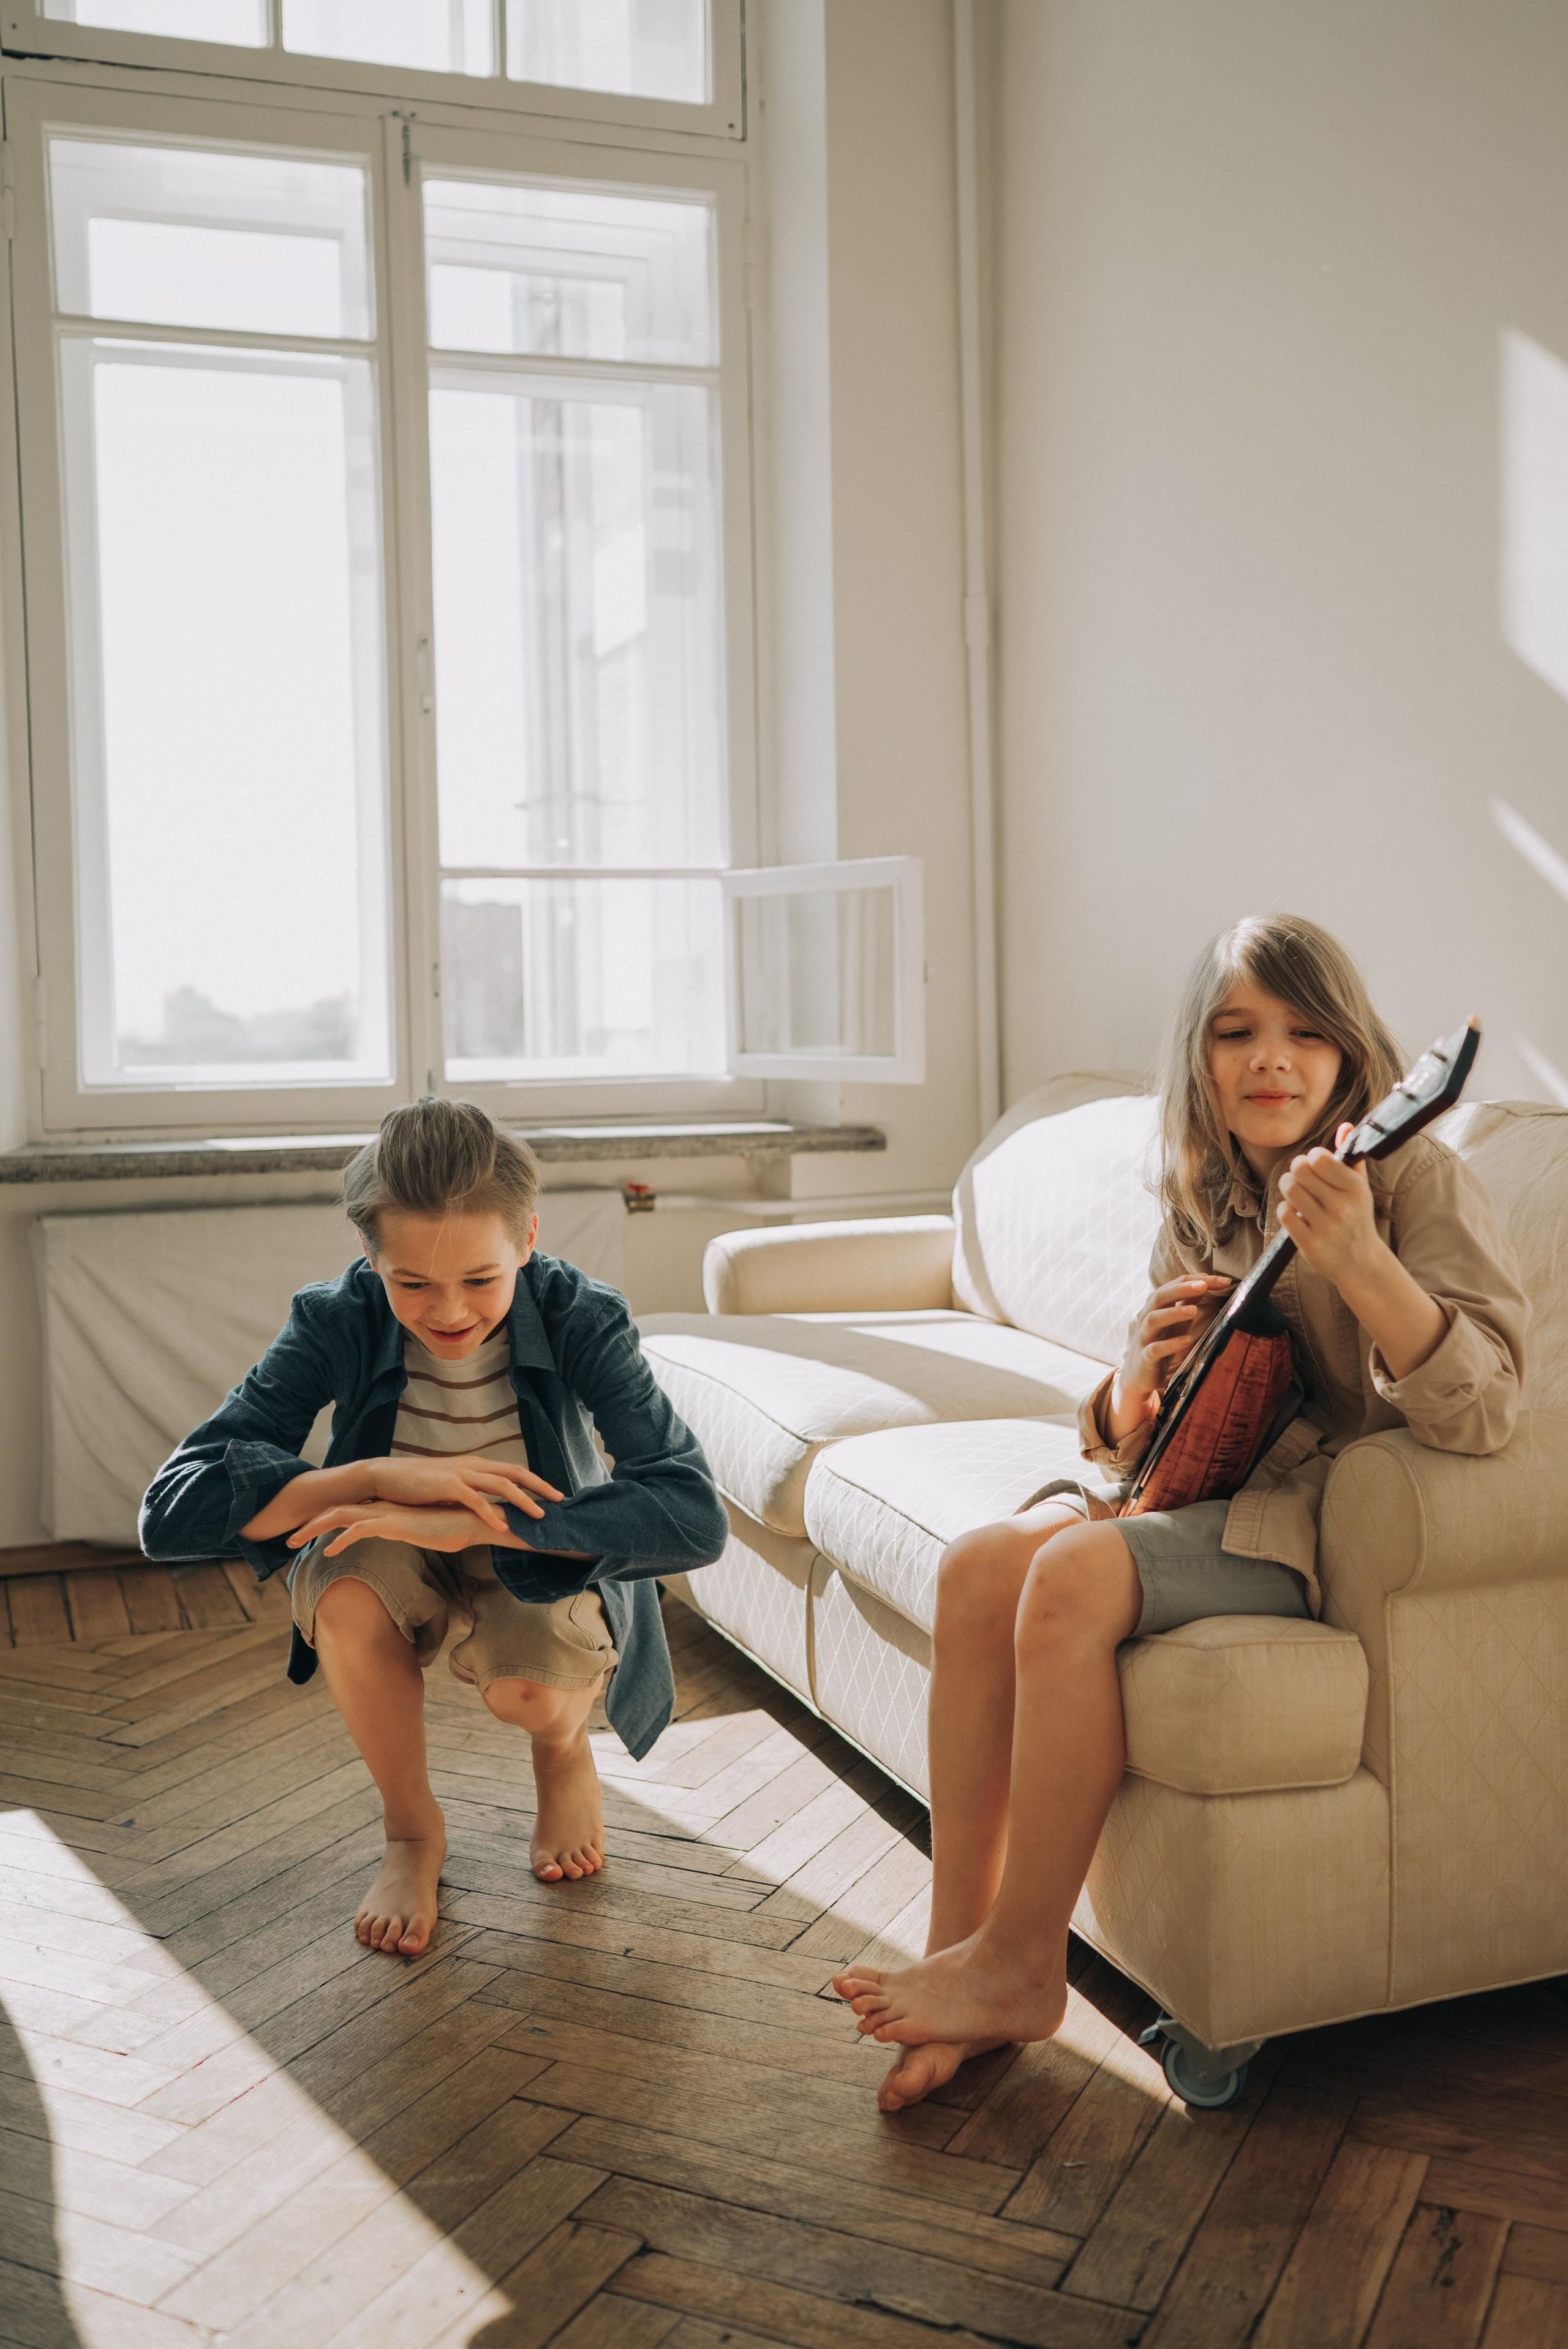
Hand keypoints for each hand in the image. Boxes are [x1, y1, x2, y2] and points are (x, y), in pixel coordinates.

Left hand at [287, 1501, 510, 1556]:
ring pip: (340, 1517)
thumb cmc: (453, 1529)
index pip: (347, 1512)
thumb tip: (402, 1543)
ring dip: (314, 1528)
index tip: (306, 1532)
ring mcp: (386, 1514)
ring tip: (294, 1542)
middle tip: (288, 1538)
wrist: (472, 1521)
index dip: (325, 1520)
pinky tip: (330, 1551)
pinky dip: (342, 1539)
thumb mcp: (423, 1534)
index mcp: (386, 1510)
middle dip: (309, 1523)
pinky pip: (359, 1530)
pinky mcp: (394, 1524)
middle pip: (335, 1511)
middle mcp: (382, 1508)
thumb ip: (409, 1535)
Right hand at [360, 1454, 561, 1532]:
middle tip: (561, 1500)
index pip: (513, 1471)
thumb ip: (470, 1494)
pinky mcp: (446, 1485)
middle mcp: (472, 1465)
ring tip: (540, 1516)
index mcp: (475, 1465)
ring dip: (522, 1500)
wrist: (385, 1477)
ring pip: (500, 1484)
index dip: (536, 1482)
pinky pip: (474, 1499)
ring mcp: (460, 1473)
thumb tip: (486, 1508)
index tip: (555, 1494)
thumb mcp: (450, 1488)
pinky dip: (490, 1512)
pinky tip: (502, 1524)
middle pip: (515, 1473)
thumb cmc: (417, 1486)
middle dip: (540, 1487)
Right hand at [1107, 1274, 1233, 1439]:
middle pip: (1159, 1296)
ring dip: (1173, 1313)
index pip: (1173, 1285)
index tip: (1222, 1280)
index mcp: (1155, 1307)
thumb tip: (1204, 1283)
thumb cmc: (1160, 1344)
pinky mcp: (1145, 1357)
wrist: (1138, 1375)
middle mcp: (1147, 1318)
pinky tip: (1187, 1340)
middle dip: (1181, 1289)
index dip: (1196, 1280)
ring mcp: (1144, 1337)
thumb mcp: (1175, 1322)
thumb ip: (1186, 1303)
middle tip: (1203, 1285)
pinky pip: (1155, 1349)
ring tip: (1194, 1310)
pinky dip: (1171, 1344)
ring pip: (1153, 1319)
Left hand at [1277, 1123, 1380, 1288]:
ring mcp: (1326, 1227)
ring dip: (1288, 1189)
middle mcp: (1342, 1207)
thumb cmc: (1356, 1218)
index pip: (1318, 1157)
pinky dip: (1285, 1211)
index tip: (1315, 1166)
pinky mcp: (1310, 1244)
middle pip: (1299, 1170)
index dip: (1311, 1158)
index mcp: (1355, 1188)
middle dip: (1295, 1171)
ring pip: (1289, 1190)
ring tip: (1296, 1194)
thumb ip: (1350, 1158)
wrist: (1360, 1262)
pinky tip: (1296, 1214)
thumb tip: (1345, 1126)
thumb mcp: (1360, 1188)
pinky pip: (1284, 1213)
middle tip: (1299, 1178)